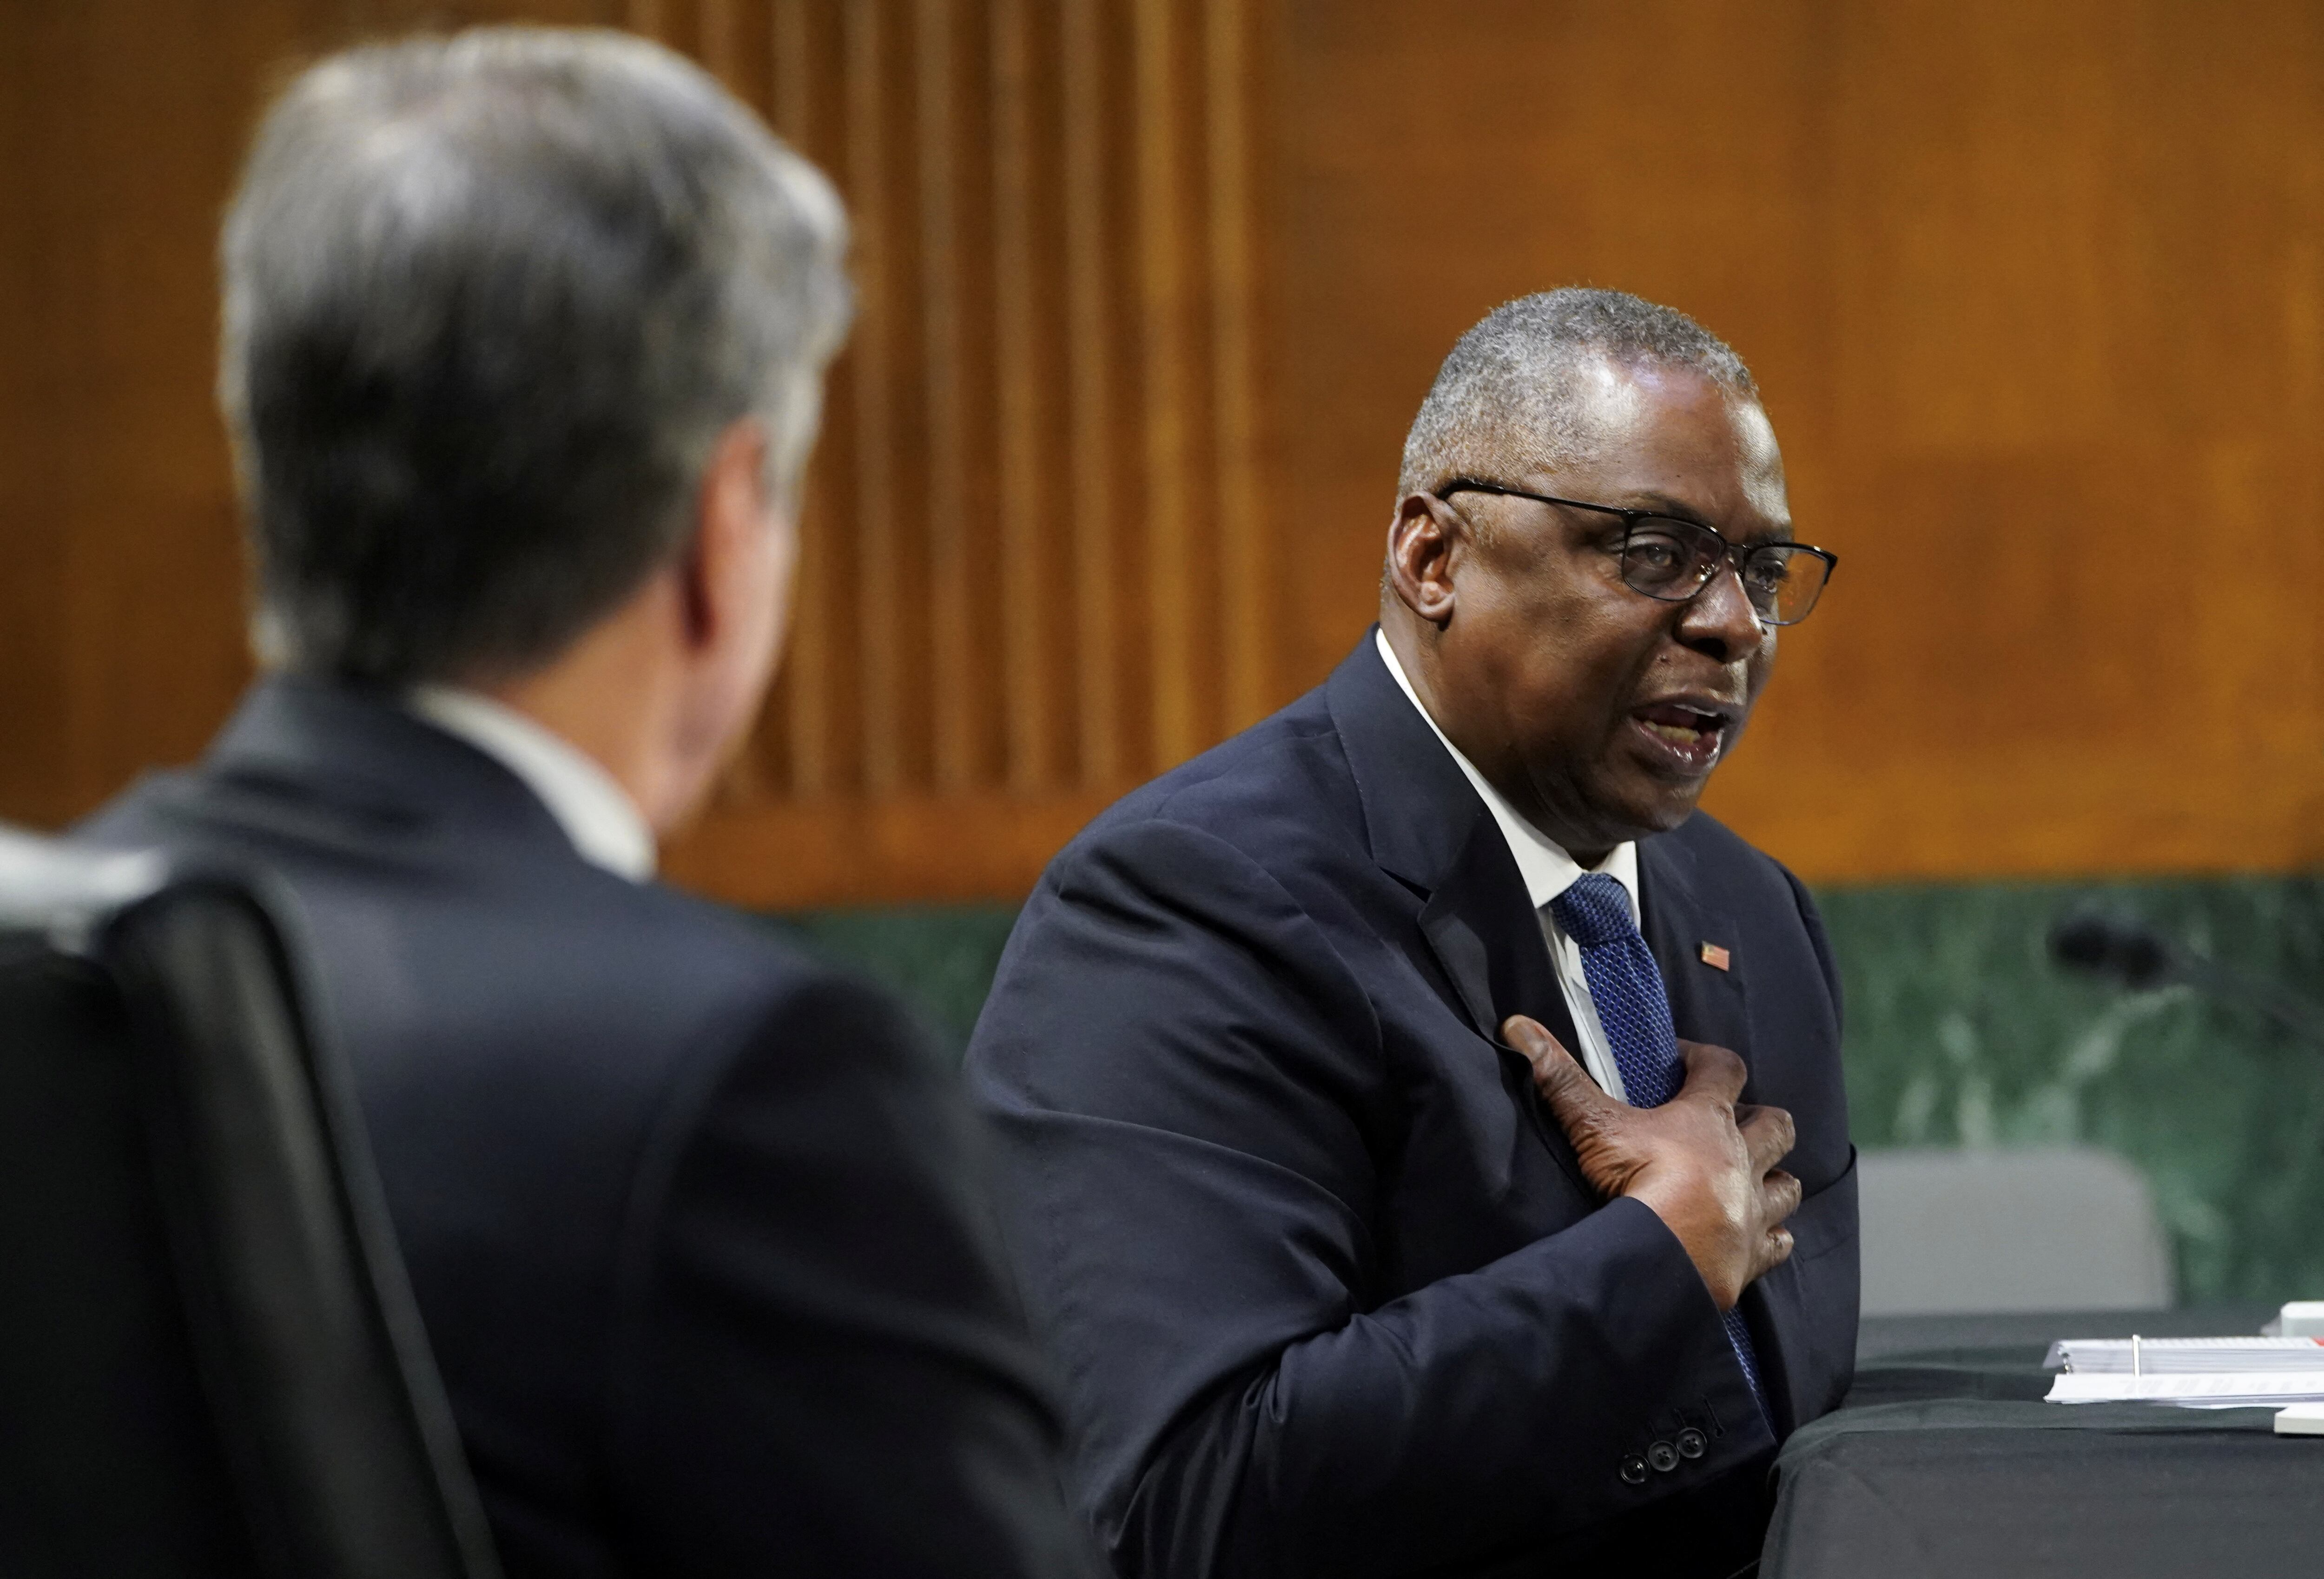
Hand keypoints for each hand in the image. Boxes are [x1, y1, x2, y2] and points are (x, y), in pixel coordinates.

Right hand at [1503, 1015, 1799, 1309]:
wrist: (1663, 1255)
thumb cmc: (1636, 1182)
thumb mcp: (1593, 1124)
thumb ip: (1560, 1077)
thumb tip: (1517, 1028)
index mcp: (1708, 1120)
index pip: (1725, 1068)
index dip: (1707, 1058)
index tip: (1684, 1059)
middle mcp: (1742, 1159)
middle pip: (1776, 1126)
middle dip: (1762, 1120)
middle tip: (1736, 1123)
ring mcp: (1753, 1208)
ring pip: (1787, 1185)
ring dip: (1775, 1178)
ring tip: (1755, 1178)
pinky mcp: (1754, 1252)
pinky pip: (1779, 1242)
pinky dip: (1773, 1237)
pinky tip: (1761, 1237)